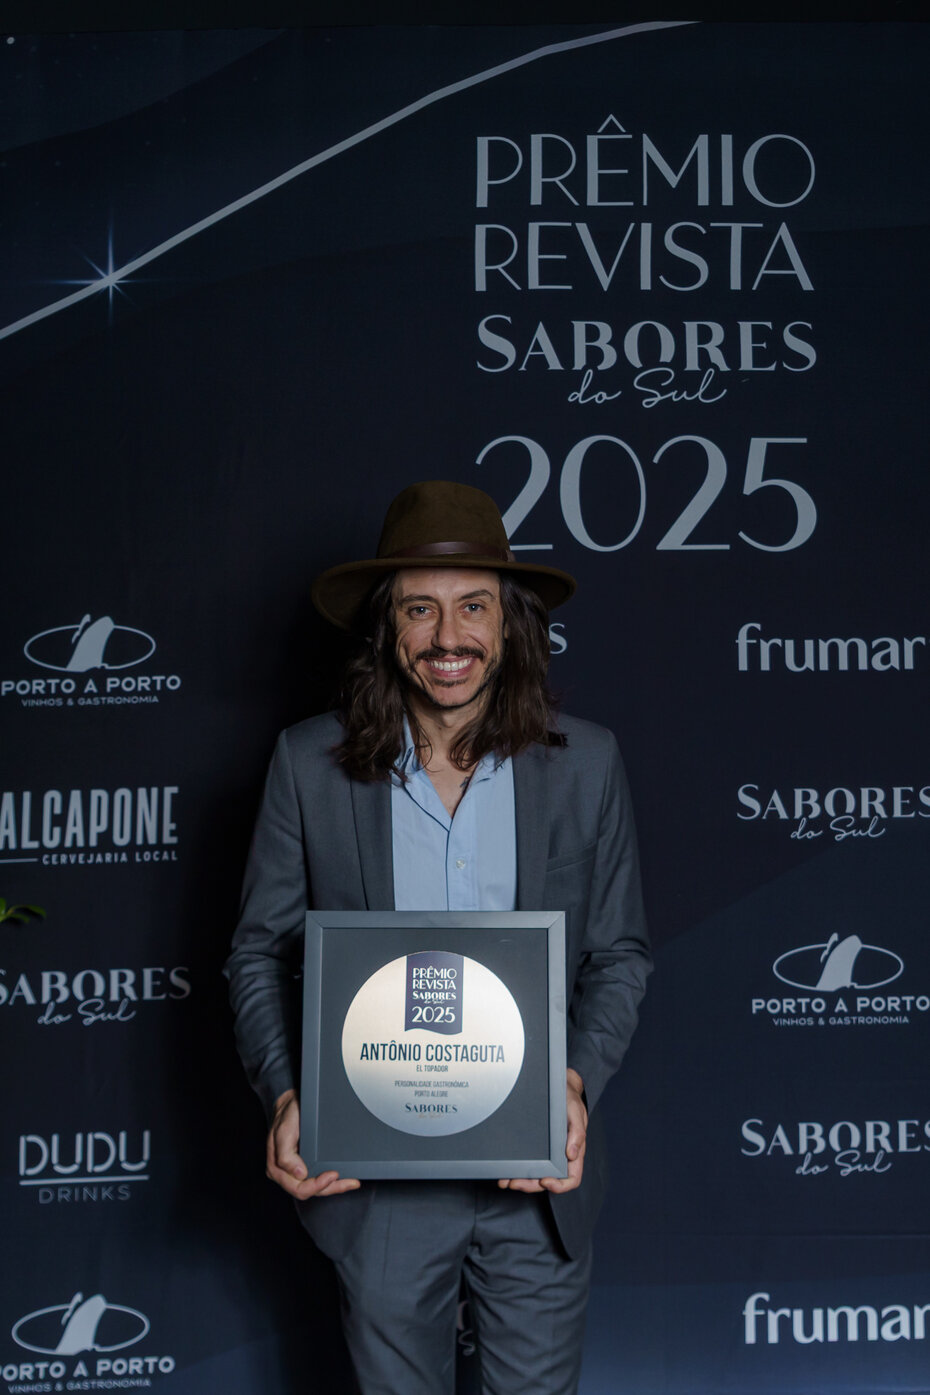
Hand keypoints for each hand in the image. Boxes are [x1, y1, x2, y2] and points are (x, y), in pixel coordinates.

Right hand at [266, 1089, 360, 1199]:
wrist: (292, 1101)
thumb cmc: (287, 1114)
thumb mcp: (284, 1130)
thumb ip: (286, 1154)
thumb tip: (299, 1174)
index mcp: (277, 1168)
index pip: (298, 1188)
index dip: (316, 1185)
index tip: (332, 1175)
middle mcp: (286, 1172)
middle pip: (310, 1190)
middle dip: (330, 1188)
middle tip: (348, 1181)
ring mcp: (296, 1170)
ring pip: (316, 1188)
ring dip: (335, 1187)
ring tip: (351, 1182)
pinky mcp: (306, 1165)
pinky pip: (319, 1179)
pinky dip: (333, 1182)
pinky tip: (345, 1179)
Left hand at [498, 1068, 586, 1194]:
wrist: (558, 1085)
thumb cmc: (569, 1099)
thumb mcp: (576, 1111)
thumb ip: (577, 1132)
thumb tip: (572, 1154)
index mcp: (573, 1151)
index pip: (571, 1178)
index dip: (559, 1185)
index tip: (546, 1181)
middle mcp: (560, 1156)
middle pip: (548, 1180)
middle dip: (531, 1185)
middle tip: (515, 1183)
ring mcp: (547, 1153)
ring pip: (535, 1175)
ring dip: (521, 1180)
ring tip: (506, 1180)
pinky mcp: (535, 1146)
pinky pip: (528, 1162)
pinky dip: (517, 1169)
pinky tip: (506, 1170)